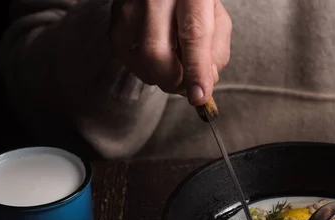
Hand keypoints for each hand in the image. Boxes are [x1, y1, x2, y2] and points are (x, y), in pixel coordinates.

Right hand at [109, 0, 231, 105]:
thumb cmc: (193, 2)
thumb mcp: (217, 19)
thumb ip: (216, 51)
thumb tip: (203, 83)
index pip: (193, 36)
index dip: (195, 71)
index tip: (198, 96)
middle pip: (156, 53)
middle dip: (173, 82)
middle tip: (186, 86)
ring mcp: (132, 4)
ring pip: (139, 59)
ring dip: (159, 77)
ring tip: (174, 66)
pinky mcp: (116, 15)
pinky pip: (126, 55)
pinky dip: (143, 67)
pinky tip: (156, 58)